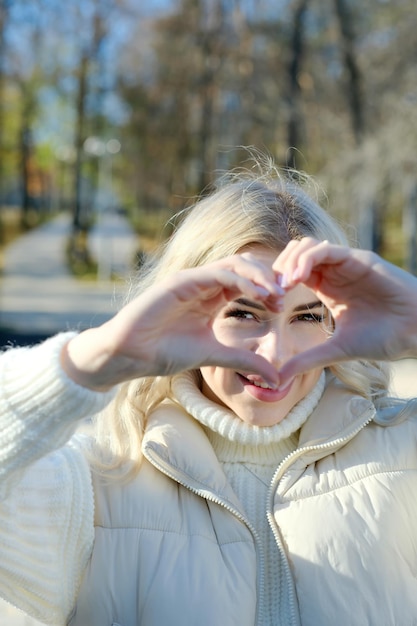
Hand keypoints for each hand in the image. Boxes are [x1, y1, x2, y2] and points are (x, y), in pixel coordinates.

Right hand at [62, 254, 283, 389]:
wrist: (130, 355)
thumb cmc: (164, 352)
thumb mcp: (213, 356)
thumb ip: (243, 360)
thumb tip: (276, 377)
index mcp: (210, 297)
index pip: (245, 282)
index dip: (267, 290)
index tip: (284, 307)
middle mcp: (203, 284)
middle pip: (244, 268)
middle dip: (267, 278)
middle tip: (284, 296)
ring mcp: (192, 280)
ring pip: (234, 265)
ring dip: (259, 276)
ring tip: (276, 294)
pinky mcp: (181, 281)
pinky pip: (218, 273)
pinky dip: (241, 281)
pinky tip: (258, 294)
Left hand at [273, 238, 416, 383]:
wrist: (415, 334)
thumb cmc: (383, 339)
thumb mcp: (336, 350)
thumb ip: (307, 360)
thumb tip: (278, 377)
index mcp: (327, 287)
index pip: (292, 271)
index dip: (277, 282)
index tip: (271, 302)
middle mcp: (334, 271)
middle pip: (294, 253)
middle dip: (278, 268)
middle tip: (274, 291)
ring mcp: (346, 263)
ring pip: (307, 246)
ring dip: (290, 261)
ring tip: (285, 285)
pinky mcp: (359, 259)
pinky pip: (325, 249)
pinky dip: (306, 260)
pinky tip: (298, 278)